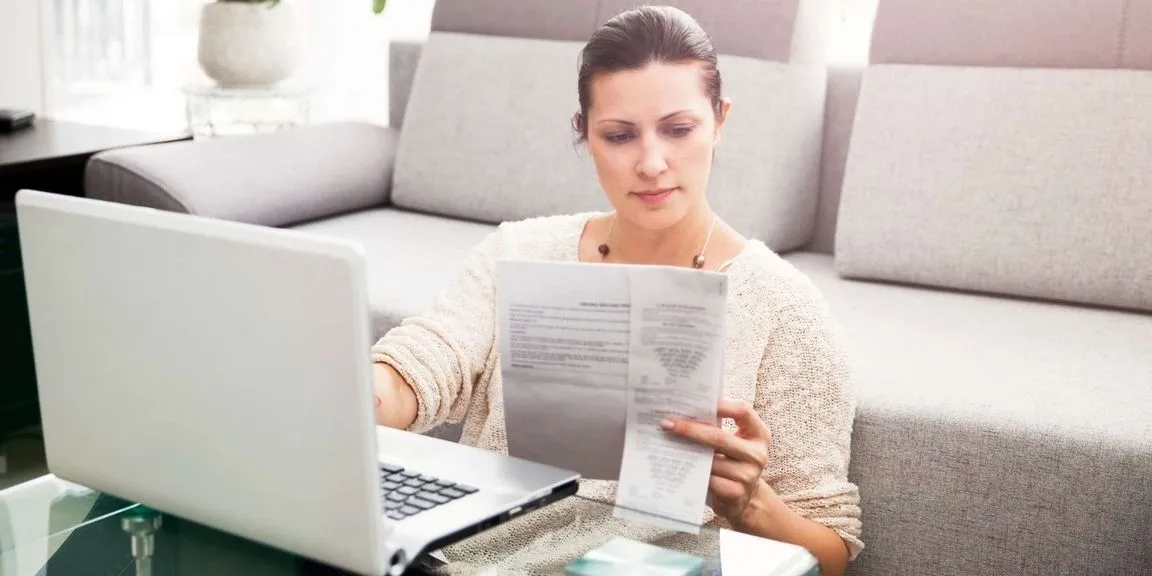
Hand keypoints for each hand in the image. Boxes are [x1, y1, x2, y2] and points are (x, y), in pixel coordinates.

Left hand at [661, 398, 771, 522]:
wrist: (744, 498)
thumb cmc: (732, 462)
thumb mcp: (735, 442)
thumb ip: (720, 426)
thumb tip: (686, 410)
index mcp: (759, 435)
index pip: (743, 411)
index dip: (722, 405)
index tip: (697, 401)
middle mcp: (757, 454)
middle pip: (720, 437)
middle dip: (690, 429)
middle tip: (667, 424)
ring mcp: (748, 475)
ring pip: (710, 460)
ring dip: (686, 452)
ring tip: (666, 443)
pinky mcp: (736, 493)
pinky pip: (709, 479)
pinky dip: (693, 472)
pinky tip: (680, 466)